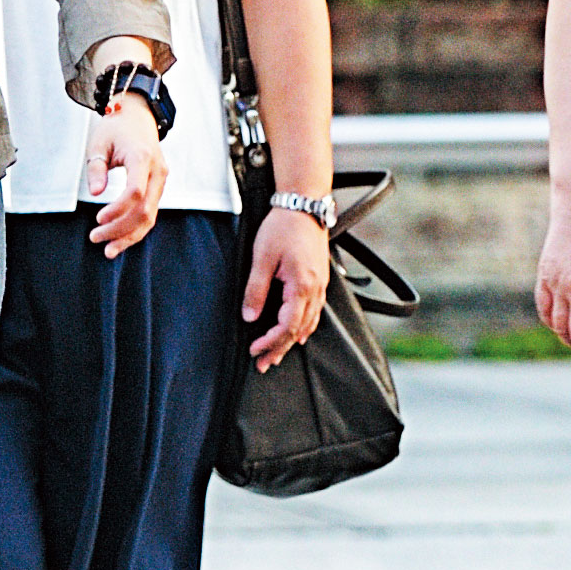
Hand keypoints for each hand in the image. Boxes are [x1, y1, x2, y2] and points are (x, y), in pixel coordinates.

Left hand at [81, 95, 164, 256]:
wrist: (137, 117)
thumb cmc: (115, 129)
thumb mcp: (98, 143)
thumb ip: (96, 168)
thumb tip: (95, 193)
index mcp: (142, 158)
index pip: (135, 192)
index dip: (117, 210)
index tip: (98, 219)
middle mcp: (157, 171)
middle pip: (145, 209)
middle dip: (120, 229)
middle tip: (95, 237)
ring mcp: (161, 180)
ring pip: (150, 216)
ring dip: (129, 235)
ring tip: (108, 250)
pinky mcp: (158, 187)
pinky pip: (150, 212)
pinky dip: (135, 229)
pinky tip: (119, 240)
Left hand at [240, 203, 333, 368]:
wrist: (304, 204)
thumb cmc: (282, 227)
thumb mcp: (262, 258)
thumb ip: (256, 290)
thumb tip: (249, 316)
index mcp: (301, 286)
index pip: (287, 326)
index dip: (271, 342)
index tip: (255, 350)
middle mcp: (315, 289)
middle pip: (299, 330)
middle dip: (280, 349)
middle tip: (263, 365)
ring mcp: (320, 285)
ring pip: (309, 323)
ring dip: (292, 341)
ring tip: (277, 355)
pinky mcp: (319, 279)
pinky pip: (314, 311)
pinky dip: (305, 327)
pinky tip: (298, 334)